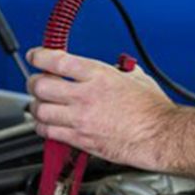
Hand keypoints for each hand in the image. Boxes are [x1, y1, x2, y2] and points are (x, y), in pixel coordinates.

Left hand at [26, 48, 174, 169]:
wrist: (159, 135)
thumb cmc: (153, 110)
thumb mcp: (136, 78)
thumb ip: (117, 71)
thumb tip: (112, 68)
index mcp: (98, 75)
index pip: (56, 61)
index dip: (39, 56)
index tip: (35, 56)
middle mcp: (85, 95)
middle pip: (41, 85)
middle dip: (34, 82)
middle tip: (37, 82)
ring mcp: (80, 119)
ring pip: (40, 110)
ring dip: (36, 105)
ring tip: (41, 104)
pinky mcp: (80, 139)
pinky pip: (49, 132)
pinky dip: (43, 126)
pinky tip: (47, 124)